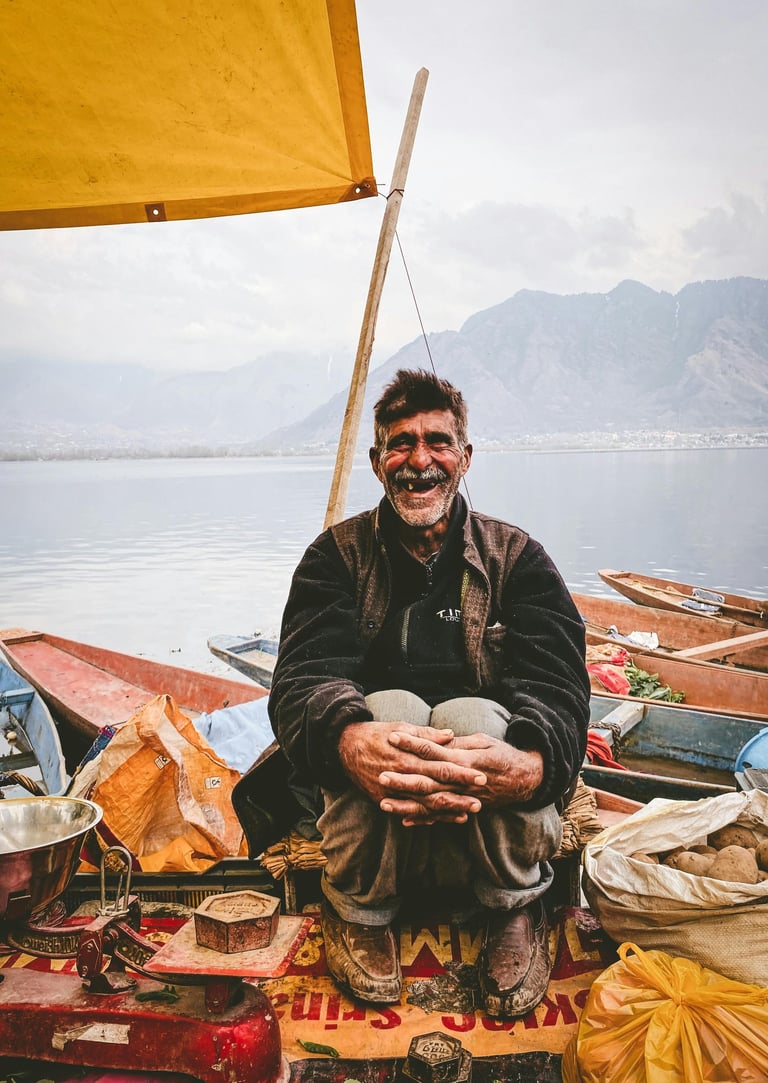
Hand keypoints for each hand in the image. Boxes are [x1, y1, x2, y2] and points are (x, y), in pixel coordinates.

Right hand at [338, 721, 486, 825]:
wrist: (345, 747)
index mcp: (409, 757)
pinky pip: (407, 811)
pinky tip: (440, 819)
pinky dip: (424, 817)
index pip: (441, 766)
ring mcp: (392, 792)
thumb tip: (450, 736)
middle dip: (459, 796)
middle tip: (480, 802)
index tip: (480, 776)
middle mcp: (402, 777)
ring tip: (466, 814)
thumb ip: (426, 735)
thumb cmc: (376, 734)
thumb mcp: (400, 727)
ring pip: (423, 805)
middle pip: (436, 789)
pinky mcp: (382, 800)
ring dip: (446, 811)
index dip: (461, 773)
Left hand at [381, 730, 543, 821]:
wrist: (526, 780)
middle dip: (403, 779)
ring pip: (430, 803)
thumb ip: (459, 743)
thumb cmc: (503, 755)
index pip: (433, 750)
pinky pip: (441, 816)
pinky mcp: (464, 808)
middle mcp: (462, 781)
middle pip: (428, 780)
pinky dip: (423, 819)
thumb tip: (437, 740)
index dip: (413, 743)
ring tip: (383, 803)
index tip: (393, 737)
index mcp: (465, 759)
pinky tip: (404, 820)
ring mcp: (462, 798)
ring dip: (407, 804)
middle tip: (380, 775)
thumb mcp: (483, 741)